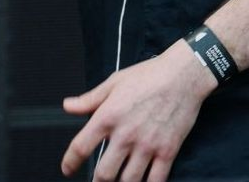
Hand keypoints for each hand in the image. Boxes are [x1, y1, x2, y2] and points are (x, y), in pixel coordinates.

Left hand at [60, 38, 216, 181]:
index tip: (67, 169)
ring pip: (129, 181)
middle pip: (105, 173)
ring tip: (117, 181)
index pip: (82, 146)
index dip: (70, 162)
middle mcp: (125, 135)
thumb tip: (68, 106)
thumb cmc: (146, 76)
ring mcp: (147, 146)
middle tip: (97, 180)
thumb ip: (89, 99)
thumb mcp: (113, 83)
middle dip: (98, 181)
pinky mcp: (167, 152)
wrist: (181, 77)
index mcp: (108, 116)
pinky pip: (155, 181)